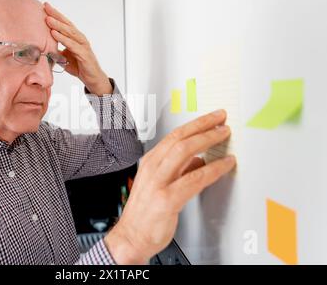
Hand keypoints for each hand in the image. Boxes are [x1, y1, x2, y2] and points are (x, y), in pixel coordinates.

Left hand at [44, 2, 111, 95]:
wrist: (92, 78)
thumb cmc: (79, 66)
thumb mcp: (64, 57)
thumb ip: (56, 50)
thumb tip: (43, 47)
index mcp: (75, 38)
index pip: (64, 23)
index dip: (55, 14)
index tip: (45, 6)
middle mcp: (79, 39)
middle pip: (67, 24)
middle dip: (56, 15)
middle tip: (45, 7)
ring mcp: (82, 46)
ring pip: (69, 33)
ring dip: (58, 25)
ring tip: (48, 19)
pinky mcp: (84, 54)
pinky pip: (72, 45)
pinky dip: (63, 39)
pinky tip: (54, 34)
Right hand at [104, 109, 235, 263]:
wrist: (131, 237)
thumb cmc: (144, 213)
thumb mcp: (159, 184)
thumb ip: (179, 170)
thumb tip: (199, 159)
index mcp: (150, 163)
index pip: (174, 136)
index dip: (195, 124)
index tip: (211, 119)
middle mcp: (152, 169)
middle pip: (180, 138)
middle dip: (203, 126)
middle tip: (221, 119)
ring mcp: (158, 183)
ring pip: (185, 151)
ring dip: (208, 140)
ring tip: (224, 135)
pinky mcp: (167, 200)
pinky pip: (194, 179)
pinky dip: (213, 169)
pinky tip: (224, 165)